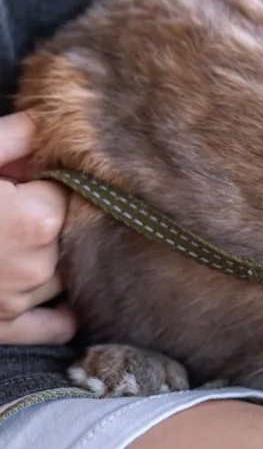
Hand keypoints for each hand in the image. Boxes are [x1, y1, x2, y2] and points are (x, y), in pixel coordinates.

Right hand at [0, 112, 75, 344]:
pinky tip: (52, 294)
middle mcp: (37, 265)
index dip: (46, 180)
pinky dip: (60, 313)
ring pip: (63, 272)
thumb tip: (47, 121)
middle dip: (49, 216)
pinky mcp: (1, 327)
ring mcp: (19, 300)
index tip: (22, 176)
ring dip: (50, 256)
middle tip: (11, 206)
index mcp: (36, 219)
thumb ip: (13, 137)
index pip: (69, 191)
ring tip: (11, 240)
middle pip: (69, 232)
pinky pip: (53, 326)